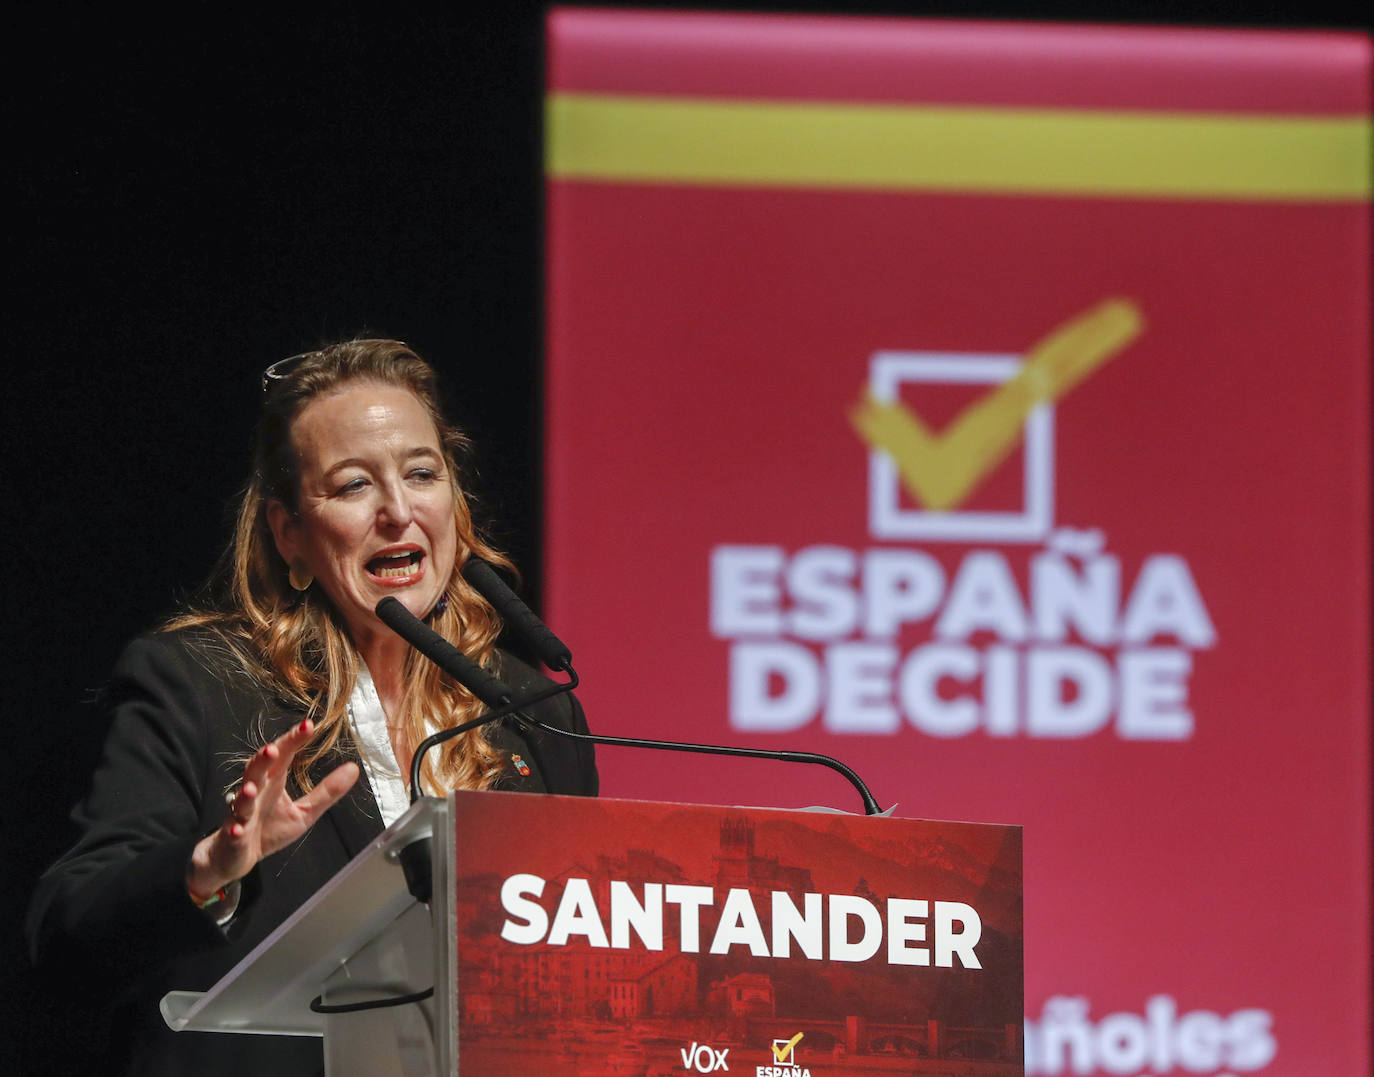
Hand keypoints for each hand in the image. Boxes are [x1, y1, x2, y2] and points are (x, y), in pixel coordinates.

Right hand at [186, 719, 359, 903]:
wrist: (235, 856)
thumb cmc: (268, 830)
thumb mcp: (304, 811)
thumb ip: (327, 791)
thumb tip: (354, 768)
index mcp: (272, 782)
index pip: (283, 756)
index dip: (293, 740)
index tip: (308, 725)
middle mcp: (255, 793)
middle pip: (257, 771)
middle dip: (263, 760)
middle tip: (272, 749)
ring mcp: (241, 814)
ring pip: (241, 800)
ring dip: (246, 794)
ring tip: (252, 789)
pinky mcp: (233, 837)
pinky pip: (233, 832)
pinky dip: (234, 830)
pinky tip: (238, 829)